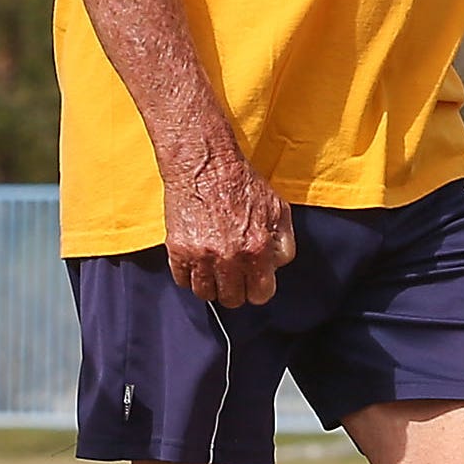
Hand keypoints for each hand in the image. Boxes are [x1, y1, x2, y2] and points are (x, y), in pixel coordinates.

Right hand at [162, 145, 296, 308]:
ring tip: (214, 268)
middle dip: (236, 288)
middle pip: (232, 299)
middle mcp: (230, 257)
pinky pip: (183, 281)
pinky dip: (190, 275)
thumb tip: (276, 267)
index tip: (253, 280)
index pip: (261, 294)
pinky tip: (197, 261)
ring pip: (206, 294)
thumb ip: (284, 243)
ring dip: (212, 284)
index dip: (258, 288)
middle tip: (233, 273)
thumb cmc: (241, 183)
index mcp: (257, 248)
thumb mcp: (279, 209)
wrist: (204, 164)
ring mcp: (202, 256)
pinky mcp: (178, 250)